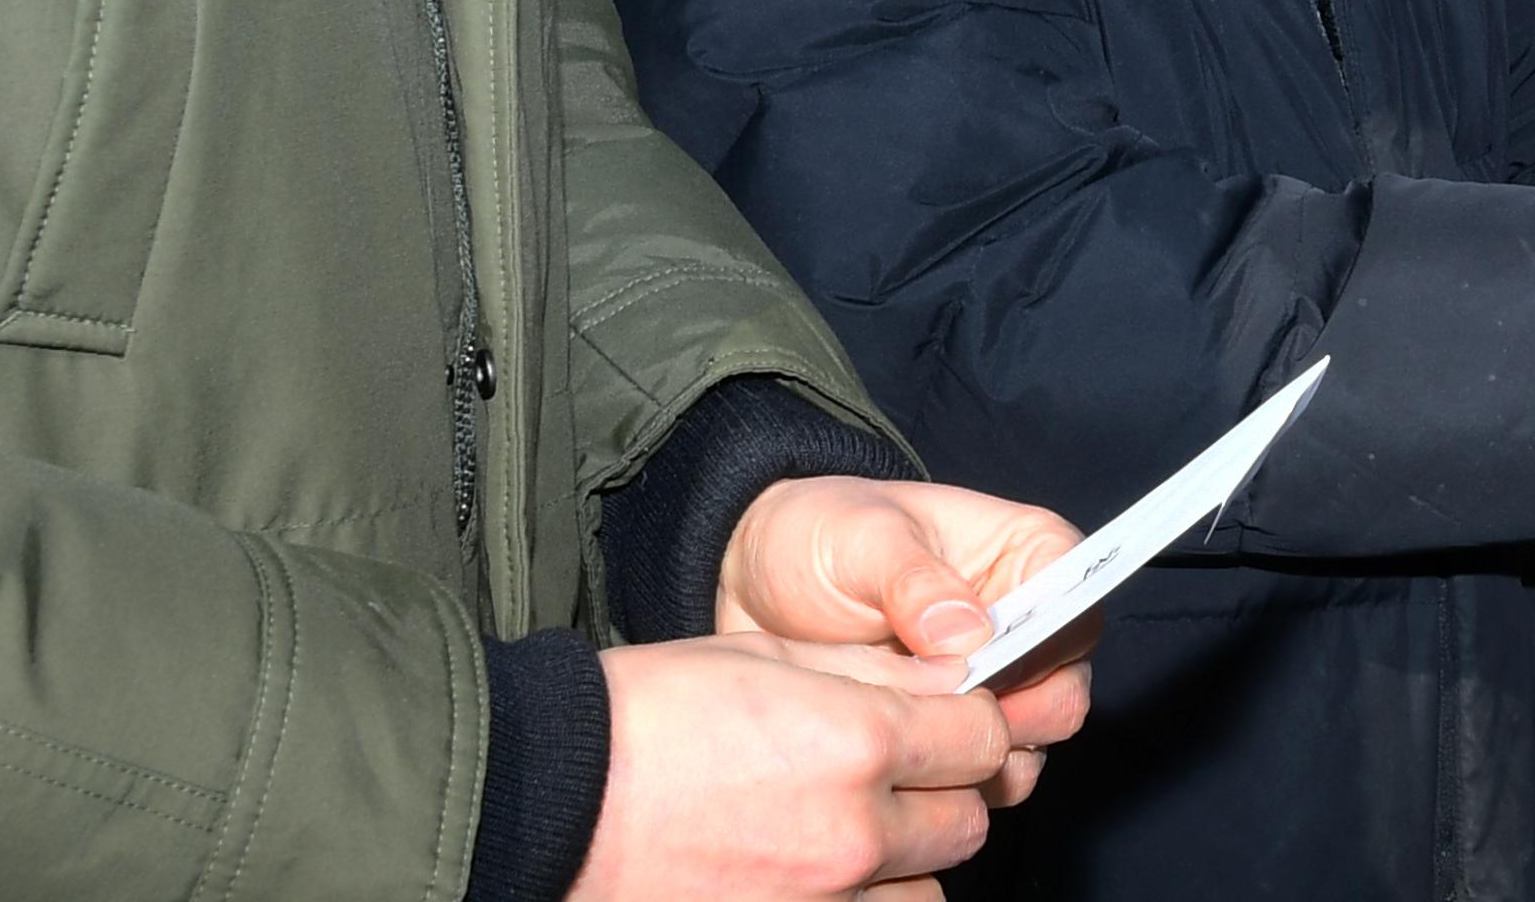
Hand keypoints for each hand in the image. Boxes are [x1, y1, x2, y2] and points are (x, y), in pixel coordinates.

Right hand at [572, 633, 1013, 901]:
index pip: (985, 738)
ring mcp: (822, 900)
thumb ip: (876, 674)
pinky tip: (819, 874)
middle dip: (943, 792)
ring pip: (927, 889)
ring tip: (850, 832)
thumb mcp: (769, 657)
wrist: (550, 799)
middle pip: (966, 820)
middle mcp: (855, 831)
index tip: (947, 720)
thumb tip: (953, 680)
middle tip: (898, 774)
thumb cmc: (648, 716)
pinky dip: (863, 900)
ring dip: (907, 861)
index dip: (971, 723)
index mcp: (860, 742)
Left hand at [719, 478, 1094, 799]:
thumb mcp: (860, 539)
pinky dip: (946, 779)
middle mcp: (1030, 624)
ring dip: (974, 756)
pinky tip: (890, 753)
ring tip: (902, 731)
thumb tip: (968, 632)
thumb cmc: (820, 537)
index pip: (1081, 608)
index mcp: (1029, 556)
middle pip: (1066, 692)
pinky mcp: (956, 731)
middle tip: (937, 715)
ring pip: (1031, 747)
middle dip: (1009, 716)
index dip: (1046, 648)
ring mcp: (996, 684)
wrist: (756, 586)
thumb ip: (913, 580)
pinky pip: (982, 777)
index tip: (984, 670)